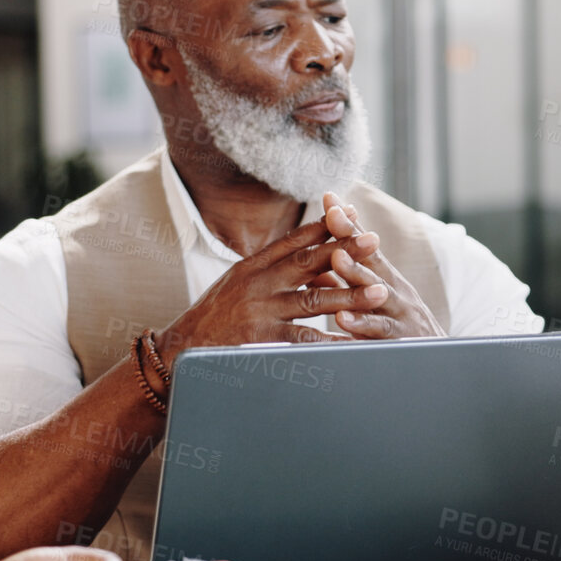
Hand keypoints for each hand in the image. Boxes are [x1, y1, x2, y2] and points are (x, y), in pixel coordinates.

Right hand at [158, 217, 390, 362]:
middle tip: (375, 241)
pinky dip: (332, 341)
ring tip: (379, 292)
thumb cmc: (217, 315)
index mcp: (254, 266)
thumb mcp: (240, 283)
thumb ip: (277, 271)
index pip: (294, 240)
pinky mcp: (262, 340)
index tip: (349, 211)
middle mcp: (259, 283)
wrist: (181, 349)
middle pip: (309, 262)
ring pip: (313, 300)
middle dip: (345, 250)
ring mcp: (261, 311)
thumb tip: (321, 264)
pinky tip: (355, 342)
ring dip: (349, 295)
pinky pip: (304, 340)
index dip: (324, 225)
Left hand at [312, 192, 445, 339]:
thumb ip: (347, 287)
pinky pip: (378, 330)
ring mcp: (399, 312)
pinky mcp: (400, 339)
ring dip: (356, 272)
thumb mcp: (374, 303)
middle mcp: (394, 290)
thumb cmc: (400, 329)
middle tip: (332, 215)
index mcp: (385, 279)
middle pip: (371, 258)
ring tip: (336, 258)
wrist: (438, 360)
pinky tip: (343, 318)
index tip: (330, 198)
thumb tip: (315, 270)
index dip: (347, 222)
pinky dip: (361, 323)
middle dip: (351, 235)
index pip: (364, 245)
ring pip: (376, 290)